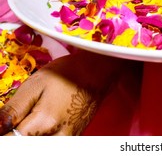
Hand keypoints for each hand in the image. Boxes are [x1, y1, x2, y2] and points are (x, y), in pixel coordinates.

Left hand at [0, 51, 127, 135]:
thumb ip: (13, 109)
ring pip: (38, 145)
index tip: (5, 123)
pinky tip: (40, 124)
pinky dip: (40, 136)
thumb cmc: (67, 74)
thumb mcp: (35, 84)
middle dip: (15, 133)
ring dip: (28, 135)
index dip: (4, 131)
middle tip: (18, 118)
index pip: (11, 140)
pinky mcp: (73, 139)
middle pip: (25, 144)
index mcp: (44, 123)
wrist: (97, 73)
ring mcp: (67, 140)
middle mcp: (57, 138)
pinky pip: (50, 143)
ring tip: (30, 120)